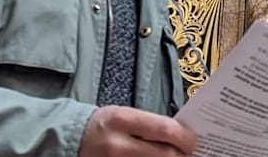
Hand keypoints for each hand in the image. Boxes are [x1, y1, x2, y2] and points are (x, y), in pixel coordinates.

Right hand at [78, 106, 196, 155]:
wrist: (73, 140)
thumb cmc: (105, 125)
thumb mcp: (124, 115)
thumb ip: (149, 124)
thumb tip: (182, 136)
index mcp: (122, 120)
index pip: (164, 130)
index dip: (185, 138)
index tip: (193, 142)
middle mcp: (118, 144)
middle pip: (164, 155)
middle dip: (181, 156)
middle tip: (189, 155)